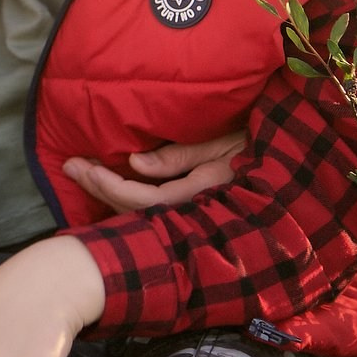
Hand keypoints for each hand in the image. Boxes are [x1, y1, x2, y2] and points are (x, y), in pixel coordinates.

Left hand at [61, 130, 246, 212]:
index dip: (110, 186)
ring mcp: (192, 213)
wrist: (287, 167)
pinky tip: (105, 184)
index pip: (144, 198)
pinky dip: (124, 196)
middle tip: (69, 166)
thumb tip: (134, 165)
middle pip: (135, 209)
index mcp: (202, 193)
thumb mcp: (221, 143)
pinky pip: (150, 209)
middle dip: (99, 188)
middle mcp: (193, 210)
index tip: (84, 167)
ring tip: (79, 171)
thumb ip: (180, 157)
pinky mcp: (190, 209)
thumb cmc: (256, 143)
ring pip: (140, 212)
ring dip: (106, 192)